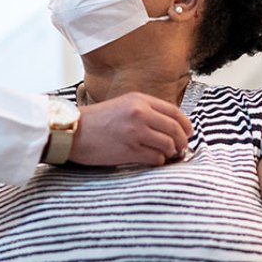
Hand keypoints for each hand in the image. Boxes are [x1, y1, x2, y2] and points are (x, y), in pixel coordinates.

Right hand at [69, 92, 192, 165]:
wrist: (73, 131)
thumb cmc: (96, 121)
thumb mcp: (122, 105)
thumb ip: (145, 111)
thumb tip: (171, 126)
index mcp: (139, 100)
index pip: (175, 112)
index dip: (186, 125)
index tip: (188, 133)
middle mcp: (140, 113)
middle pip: (175, 129)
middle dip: (182, 141)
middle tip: (181, 149)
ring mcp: (135, 132)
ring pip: (168, 145)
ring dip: (170, 153)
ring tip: (165, 156)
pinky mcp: (129, 150)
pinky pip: (156, 158)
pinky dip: (158, 161)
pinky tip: (152, 160)